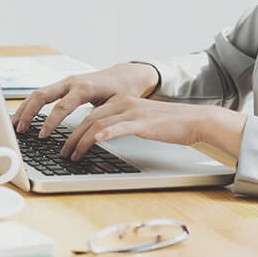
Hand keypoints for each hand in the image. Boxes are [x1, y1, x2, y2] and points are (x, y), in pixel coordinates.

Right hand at [11, 62, 159, 135]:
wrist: (125, 75)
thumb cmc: (123, 91)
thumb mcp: (117, 105)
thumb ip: (103, 118)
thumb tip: (92, 136)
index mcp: (85, 88)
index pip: (62, 106)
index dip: (50, 122)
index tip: (42, 135)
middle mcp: (72, 82)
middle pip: (42, 94)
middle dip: (29, 112)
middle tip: (20, 130)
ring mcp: (66, 82)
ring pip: (39, 92)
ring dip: (25, 108)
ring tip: (15, 125)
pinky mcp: (64, 84)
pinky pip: (43, 93)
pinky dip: (31, 104)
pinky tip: (23, 116)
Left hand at [58, 96, 210, 160]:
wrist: (194, 120)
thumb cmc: (170, 124)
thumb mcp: (140, 121)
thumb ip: (122, 125)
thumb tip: (102, 137)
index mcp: (122, 101)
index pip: (91, 115)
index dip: (74, 129)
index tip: (64, 143)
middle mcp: (124, 103)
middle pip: (89, 119)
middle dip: (72, 137)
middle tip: (62, 152)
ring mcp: (133, 112)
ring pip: (99, 124)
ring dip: (81, 141)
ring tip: (72, 155)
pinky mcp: (143, 123)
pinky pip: (120, 127)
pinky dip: (105, 133)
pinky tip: (95, 140)